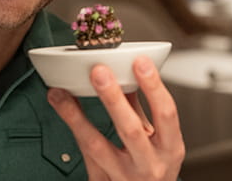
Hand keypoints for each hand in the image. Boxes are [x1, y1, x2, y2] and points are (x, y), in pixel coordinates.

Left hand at [47, 55, 184, 179]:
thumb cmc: (154, 169)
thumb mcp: (159, 142)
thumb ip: (143, 110)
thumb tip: (129, 75)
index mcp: (170, 148)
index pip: (166, 113)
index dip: (154, 86)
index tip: (140, 61)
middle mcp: (150, 165)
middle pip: (130, 129)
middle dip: (113, 99)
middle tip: (98, 72)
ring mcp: (125, 178)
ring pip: (98, 146)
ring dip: (77, 116)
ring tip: (61, 93)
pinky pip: (85, 156)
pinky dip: (74, 129)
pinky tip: (61, 108)